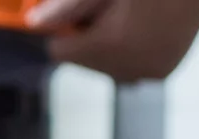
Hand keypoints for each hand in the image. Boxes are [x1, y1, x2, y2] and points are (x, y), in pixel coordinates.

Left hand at [28, 0, 198, 81]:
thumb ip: (67, 7)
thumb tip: (34, 23)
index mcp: (108, 46)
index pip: (60, 52)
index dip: (64, 29)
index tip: (76, 12)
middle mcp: (127, 67)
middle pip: (83, 61)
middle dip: (87, 39)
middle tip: (109, 9)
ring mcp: (147, 72)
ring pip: (107, 66)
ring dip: (108, 46)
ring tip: (127, 16)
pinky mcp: (164, 71)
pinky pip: (132, 67)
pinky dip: (131, 50)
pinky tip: (142, 26)